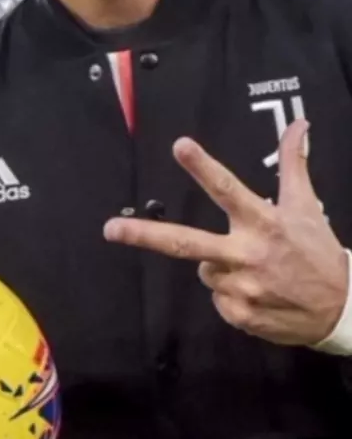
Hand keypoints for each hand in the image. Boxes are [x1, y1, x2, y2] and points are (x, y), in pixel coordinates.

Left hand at [104, 120, 348, 346]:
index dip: (202, 167)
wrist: (342, 309)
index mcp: (262, 222)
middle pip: (187, 243)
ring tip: (255, 268)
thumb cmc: (317, 250)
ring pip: (205, 270)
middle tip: (109, 229)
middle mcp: (247, 254)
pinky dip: (231, 294)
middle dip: (144, 235)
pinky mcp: (240, 316)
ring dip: (220, 266)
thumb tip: (300, 122)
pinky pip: (218, 299)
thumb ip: (294, 162)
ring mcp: (241, 289)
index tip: (179, 146)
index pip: (227, 189)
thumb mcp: (305, 204)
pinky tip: (258, 292)